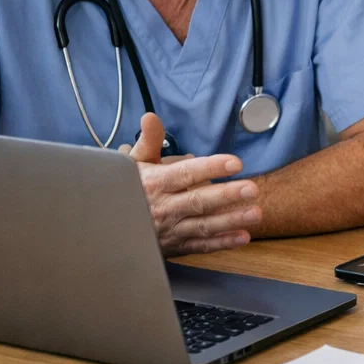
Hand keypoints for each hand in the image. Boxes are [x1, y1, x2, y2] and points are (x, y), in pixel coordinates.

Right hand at [123, 113, 260, 255]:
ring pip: (203, 225)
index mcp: (155, 184)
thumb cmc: (127, 189)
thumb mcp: (132, 164)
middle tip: (252, 189)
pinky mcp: (176, 246)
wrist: (108, 226)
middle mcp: (164, 208)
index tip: (235, 162)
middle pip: (198, 201)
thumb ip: (148, 141)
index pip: (185, 174)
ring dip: (230, 221)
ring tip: (255, 213)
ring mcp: (171, 229)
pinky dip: (222, 243)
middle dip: (226, 195)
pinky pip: (201, 246)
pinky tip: (243, 237)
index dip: (210, 168)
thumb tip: (151, 117)